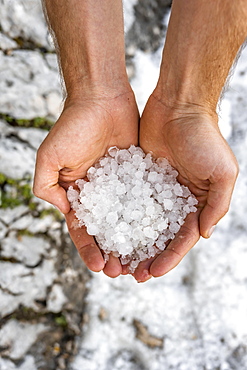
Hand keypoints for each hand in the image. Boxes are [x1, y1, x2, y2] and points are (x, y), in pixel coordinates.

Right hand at [33, 89, 138, 277]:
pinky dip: (148, 217)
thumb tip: (63, 212)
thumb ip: (46, 186)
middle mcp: (99, 192)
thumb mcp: (50, 157)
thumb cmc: (73, 125)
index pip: (82, 229)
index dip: (88, 249)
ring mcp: (119, 184)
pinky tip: (157, 234)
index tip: (99, 267)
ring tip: (140, 261)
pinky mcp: (138, 173)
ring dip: (132, 241)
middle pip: (106, 230)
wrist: (102, 97)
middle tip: (123, 272)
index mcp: (77, 193)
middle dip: (112, 252)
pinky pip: (144, 198)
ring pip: (127, 219)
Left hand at [133, 93, 237, 281]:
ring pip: (141, 222)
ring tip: (116, 260)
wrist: (179, 106)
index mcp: (197, 203)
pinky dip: (120, 217)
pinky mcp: (137, 176)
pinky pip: (127, 200)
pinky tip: (108, 231)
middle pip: (160, 235)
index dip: (169, 257)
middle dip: (147, 255)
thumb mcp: (222, 173)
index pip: (182, 238)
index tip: (153, 272)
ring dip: (131, 242)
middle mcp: (175, 200)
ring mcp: (155, 189)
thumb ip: (217, 205)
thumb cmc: (205, 138)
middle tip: (131, 274)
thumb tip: (203, 235)